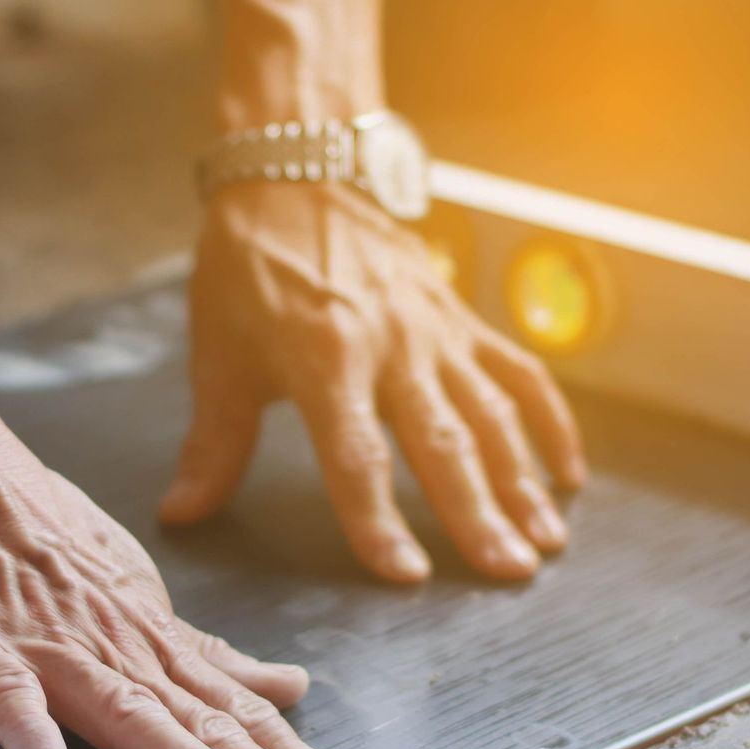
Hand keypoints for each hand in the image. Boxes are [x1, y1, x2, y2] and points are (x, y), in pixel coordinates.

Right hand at [0, 397, 370, 748]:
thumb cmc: (28, 526)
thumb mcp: (131, 589)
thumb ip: (202, 653)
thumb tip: (288, 685)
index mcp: (152, 640)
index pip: (237, 712)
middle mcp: (116, 648)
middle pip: (204, 724)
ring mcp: (49, 648)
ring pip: (125, 711)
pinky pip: (8, 699)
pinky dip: (31, 738)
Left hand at [163, 182, 586, 581]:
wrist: (297, 174)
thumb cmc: (250, 268)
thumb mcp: (219, 354)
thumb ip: (213, 443)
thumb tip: (180, 513)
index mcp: (324, 358)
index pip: (356, 455)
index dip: (378, 519)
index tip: (406, 574)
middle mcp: (391, 346)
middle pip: (443, 441)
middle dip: (478, 513)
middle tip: (508, 573)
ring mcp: (436, 332)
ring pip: (493, 414)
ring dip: (523, 481)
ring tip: (544, 543)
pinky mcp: (462, 319)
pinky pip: (520, 373)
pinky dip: (551, 423)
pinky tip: (568, 477)